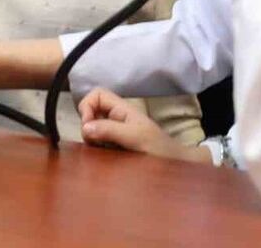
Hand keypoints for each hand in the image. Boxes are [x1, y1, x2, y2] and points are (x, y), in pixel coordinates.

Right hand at [79, 88, 210, 162]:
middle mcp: (116, 119)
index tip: (88, 126)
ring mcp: (115, 134)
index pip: (97, 95)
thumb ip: (110, 130)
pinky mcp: (114, 148)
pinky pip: (98, 144)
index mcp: (122, 109)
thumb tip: (84, 128)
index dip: (87, 106)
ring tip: (105, 153)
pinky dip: (97, 150)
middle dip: (87, 128)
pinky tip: (106, 159)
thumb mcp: (136, 137)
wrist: (176, 166)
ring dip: (92, 141)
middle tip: (96, 144)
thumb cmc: (160, 148)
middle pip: (90, 113)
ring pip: (92, 130)